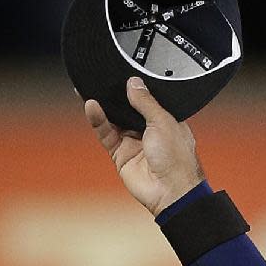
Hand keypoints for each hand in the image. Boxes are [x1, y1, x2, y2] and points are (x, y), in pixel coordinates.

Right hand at [84, 78, 203, 215]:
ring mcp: (134, 142)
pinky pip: (106, 133)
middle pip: (127, 109)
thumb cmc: (177, 160)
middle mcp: (149, 131)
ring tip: (88, 87)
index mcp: (166, 122)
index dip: (134, 88)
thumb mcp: (163, 121)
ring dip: (102, 105)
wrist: (171, 192)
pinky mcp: (121, 154)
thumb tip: (134, 83)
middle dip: (114, 96)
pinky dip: (98, 120)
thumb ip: (146, 102)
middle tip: (100, 77)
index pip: (147, 100)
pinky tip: (91, 106)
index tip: (122, 73)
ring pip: (113, 119)